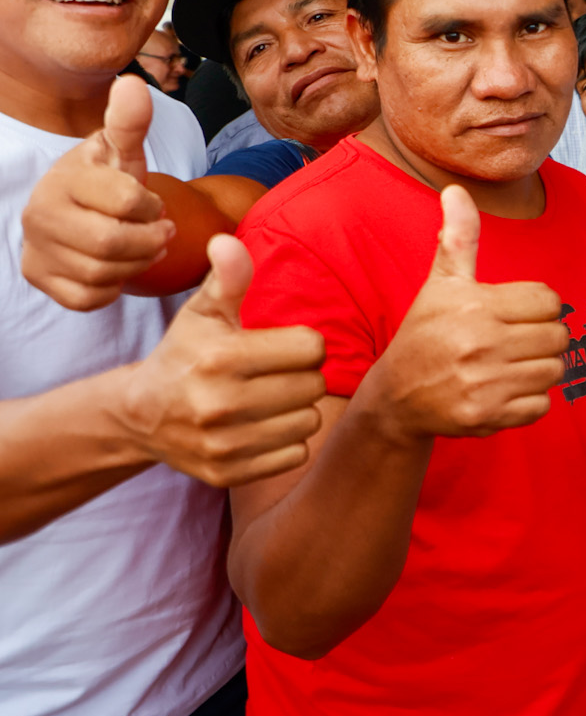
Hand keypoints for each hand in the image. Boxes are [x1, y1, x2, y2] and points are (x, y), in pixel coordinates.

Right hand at [21, 75, 173, 310]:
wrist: (82, 209)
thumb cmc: (109, 178)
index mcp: (65, 178)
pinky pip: (86, 298)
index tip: (154, 204)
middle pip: (111, 242)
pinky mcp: (38, 276)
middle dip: (149, 241)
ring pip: (100, 273)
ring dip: (136, 264)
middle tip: (163, 233)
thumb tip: (133, 85)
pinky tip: (117, 267)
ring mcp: (34, 247)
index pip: (128, 201)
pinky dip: (111, 288)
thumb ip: (130, 123)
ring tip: (145, 248)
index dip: (153, 207)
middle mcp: (39, 212)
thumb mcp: (123, 150)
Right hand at [115, 234, 326, 486]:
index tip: (282, 345)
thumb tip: (227, 241)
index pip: (311, 348)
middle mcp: (220, 404)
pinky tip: (262, 426)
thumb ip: (227, 278)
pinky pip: (295, 453)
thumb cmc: (185, 353)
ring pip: (308, 421)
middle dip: (301, 376)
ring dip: (297, 409)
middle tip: (276, 373)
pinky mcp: (228, 474)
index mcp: (220, 357)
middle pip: (314, 385)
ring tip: (269, 399)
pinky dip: (286, 441)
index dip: (302, 344)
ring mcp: (223, 444)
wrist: (141, 416)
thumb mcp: (202, 312)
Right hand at [371, 186, 568, 439]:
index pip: (549, 300)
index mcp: (476, 305)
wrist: (396, 396)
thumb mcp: (442, 284)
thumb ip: (458, 237)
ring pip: (554, 371)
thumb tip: (456, 190)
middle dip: (543, 338)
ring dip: (540, 369)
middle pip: (559, 336)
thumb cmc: (425, 333)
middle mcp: (480, 344)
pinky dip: (531, 401)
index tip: (514, 313)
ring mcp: (485, 383)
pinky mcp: (488, 416)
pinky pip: (542, 405)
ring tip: (511, 365)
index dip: (538, 306)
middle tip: (516, 341)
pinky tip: (505, 390)